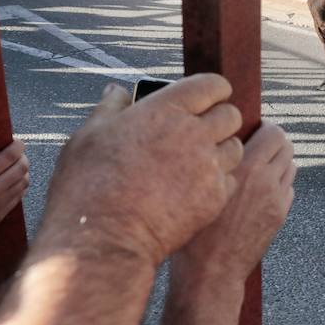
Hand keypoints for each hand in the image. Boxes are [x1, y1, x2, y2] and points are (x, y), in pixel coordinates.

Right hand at [0, 140, 29, 266]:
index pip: (10, 156)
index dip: (18, 146)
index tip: (17, 142)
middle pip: (21, 168)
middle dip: (23, 158)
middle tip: (18, 154)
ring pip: (23, 183)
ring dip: (23, 172)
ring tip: (17, 167)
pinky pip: (18, 197)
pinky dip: (19, 187)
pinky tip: (13, 183)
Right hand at [39, 77, 243, 267]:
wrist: (103, 239)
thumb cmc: (89, 185)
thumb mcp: (88, 135)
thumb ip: (110, 108)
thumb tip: (118, 92)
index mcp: (166, 109)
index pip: (213, 85)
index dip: (212, 90)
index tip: (206, 98)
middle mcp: (194, 133)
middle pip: (231, 115)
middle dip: (219, 118)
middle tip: (202, 129)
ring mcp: (208, 167)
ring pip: (235, 148)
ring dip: (221, 150)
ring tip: (198, 160)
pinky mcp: (215, 198)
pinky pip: (230, 179)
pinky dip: (218, 180)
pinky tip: (195, 187)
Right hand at [174, 122, 294, 290]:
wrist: (211, 271)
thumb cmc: (194, 228)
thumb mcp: (201, 184)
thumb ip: (220, 160)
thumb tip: (228, 140)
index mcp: (245, 168)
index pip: (273, 132)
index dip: (264, 127)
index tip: (252, 130)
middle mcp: (266, 181)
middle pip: (286, 146)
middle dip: (274, 142)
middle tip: (256, 146)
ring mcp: (276, 200)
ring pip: (290, 166)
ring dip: (277, 162)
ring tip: (256, 168)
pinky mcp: (280, 215)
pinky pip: (288, 188)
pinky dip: (278, 183)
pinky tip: (258, 191)